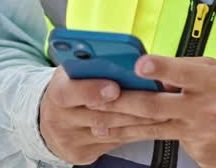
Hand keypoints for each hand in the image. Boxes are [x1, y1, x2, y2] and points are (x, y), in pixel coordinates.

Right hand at [38, 66, 169, 164]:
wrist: (52, 120)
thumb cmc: (72, 87)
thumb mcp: (76, 70)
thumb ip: (95, 65)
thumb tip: (129, 60)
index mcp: (56, 92)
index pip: (69, 93)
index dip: (92, 90)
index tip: (114, 88)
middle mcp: (58, 119)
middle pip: (98, 116)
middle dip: (130, 107)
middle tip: (156, 99)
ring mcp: (69, 140)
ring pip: (111, 131)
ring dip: (139, 121)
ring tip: (163, 110)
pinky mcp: (81, 154)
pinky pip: (114, 143)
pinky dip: (135, 133)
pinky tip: (151, 125)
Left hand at [91, 56, 215, 167]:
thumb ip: (188, 70)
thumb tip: (155, 70)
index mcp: (213, 82)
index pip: (184, 73)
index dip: (162, 68)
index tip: (141, 64)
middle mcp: (205, 109)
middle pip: (157, 106)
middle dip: (124, 102)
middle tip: (98, 99)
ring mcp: (201, 134)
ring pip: (153, 129)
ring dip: (123, 126)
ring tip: (99, 124)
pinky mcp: (199, 153)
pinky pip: (169, 143)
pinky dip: (151, 137)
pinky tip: (131, 134)